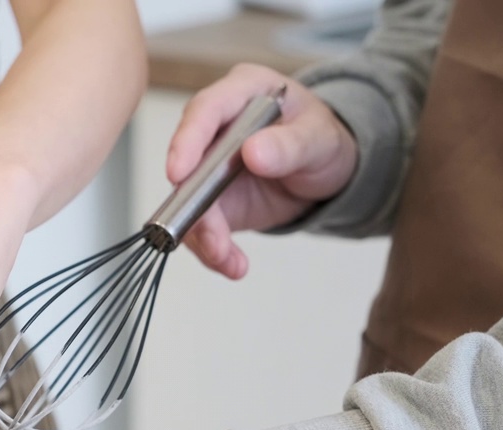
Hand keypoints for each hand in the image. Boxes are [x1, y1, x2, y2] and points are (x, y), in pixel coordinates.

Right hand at [168, 64, 357, 278]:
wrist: (323, 172)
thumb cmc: (321, 140)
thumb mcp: (319, 139)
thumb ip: (289, 145)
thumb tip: (253, 152)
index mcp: (241, 93)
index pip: (205, 110)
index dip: (187, 141)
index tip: (178, 173)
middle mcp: (215, 129)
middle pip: (188, 165)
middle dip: (194, 207)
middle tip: (213, 239)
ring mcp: (208, 167)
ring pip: (188, 203)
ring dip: (204, 237)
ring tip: (229, 261)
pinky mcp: (211, 201)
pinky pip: (201, 227)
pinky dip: (213, 250)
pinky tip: (232, 264)